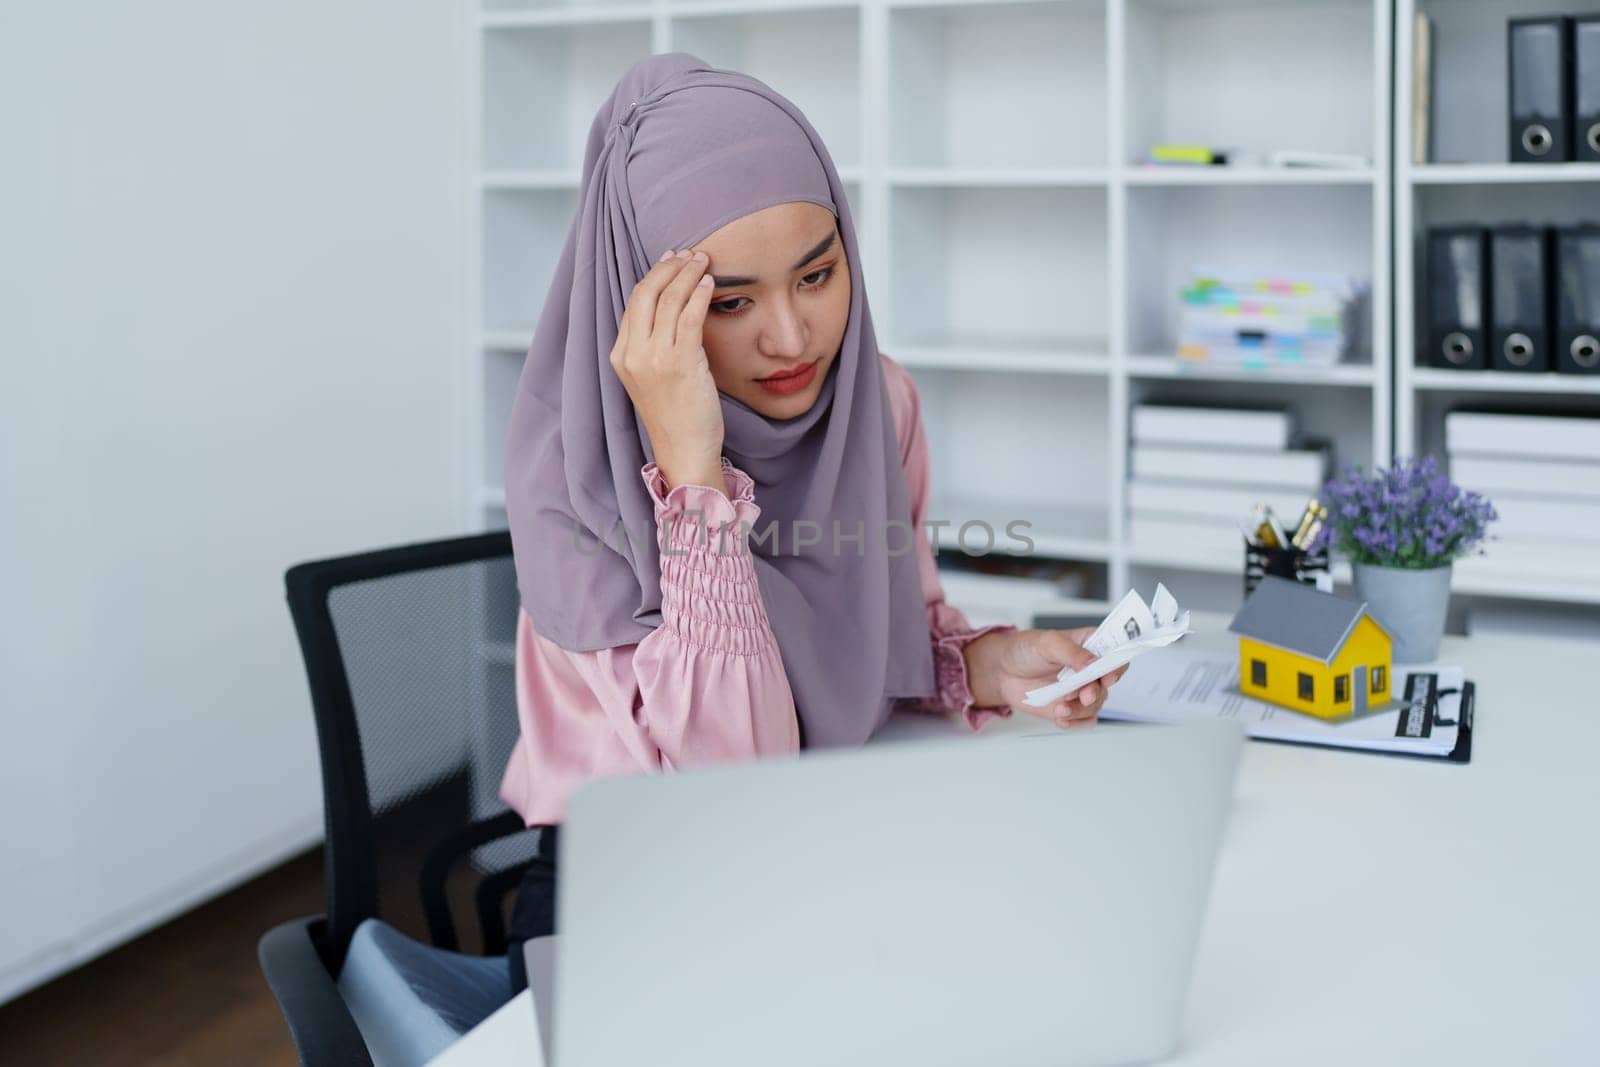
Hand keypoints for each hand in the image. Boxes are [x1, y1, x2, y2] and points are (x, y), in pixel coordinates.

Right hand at [610, 249, 725, 491]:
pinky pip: (690, 316)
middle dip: (669, 266)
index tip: (672, 260)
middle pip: (646, 293)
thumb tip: (672, 309)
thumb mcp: (653, 377)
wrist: (684, 450)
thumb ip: (654, 346)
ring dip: (688, 273)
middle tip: (690, 253)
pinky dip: (700, 294)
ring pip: (669, 300)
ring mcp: (654, 358)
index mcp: (621, 356)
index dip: (654, 275)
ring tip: (704, 260)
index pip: (633, 302)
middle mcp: (632, 354)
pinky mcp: (680, 363)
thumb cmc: (676, 417)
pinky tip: (710, 283)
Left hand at [963, 628, 1130, 728]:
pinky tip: (1062, 718)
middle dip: (1096, 692)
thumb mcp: (1046, 643)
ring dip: (1081, 709)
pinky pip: (1085, 720)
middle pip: (1108, 683)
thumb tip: (1091, 663)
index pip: (1115, 654)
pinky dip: (1076, 722)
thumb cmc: (1024, 650)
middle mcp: (1090, 669)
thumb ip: (1071, 652)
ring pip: (1096, 704)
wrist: (1002, 672)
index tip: (1108, 675)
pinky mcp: (1072, 707)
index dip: (1117, 664)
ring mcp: (1081, 689)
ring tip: (1060, 708)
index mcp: (1089, 645)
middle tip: (1084, 695)